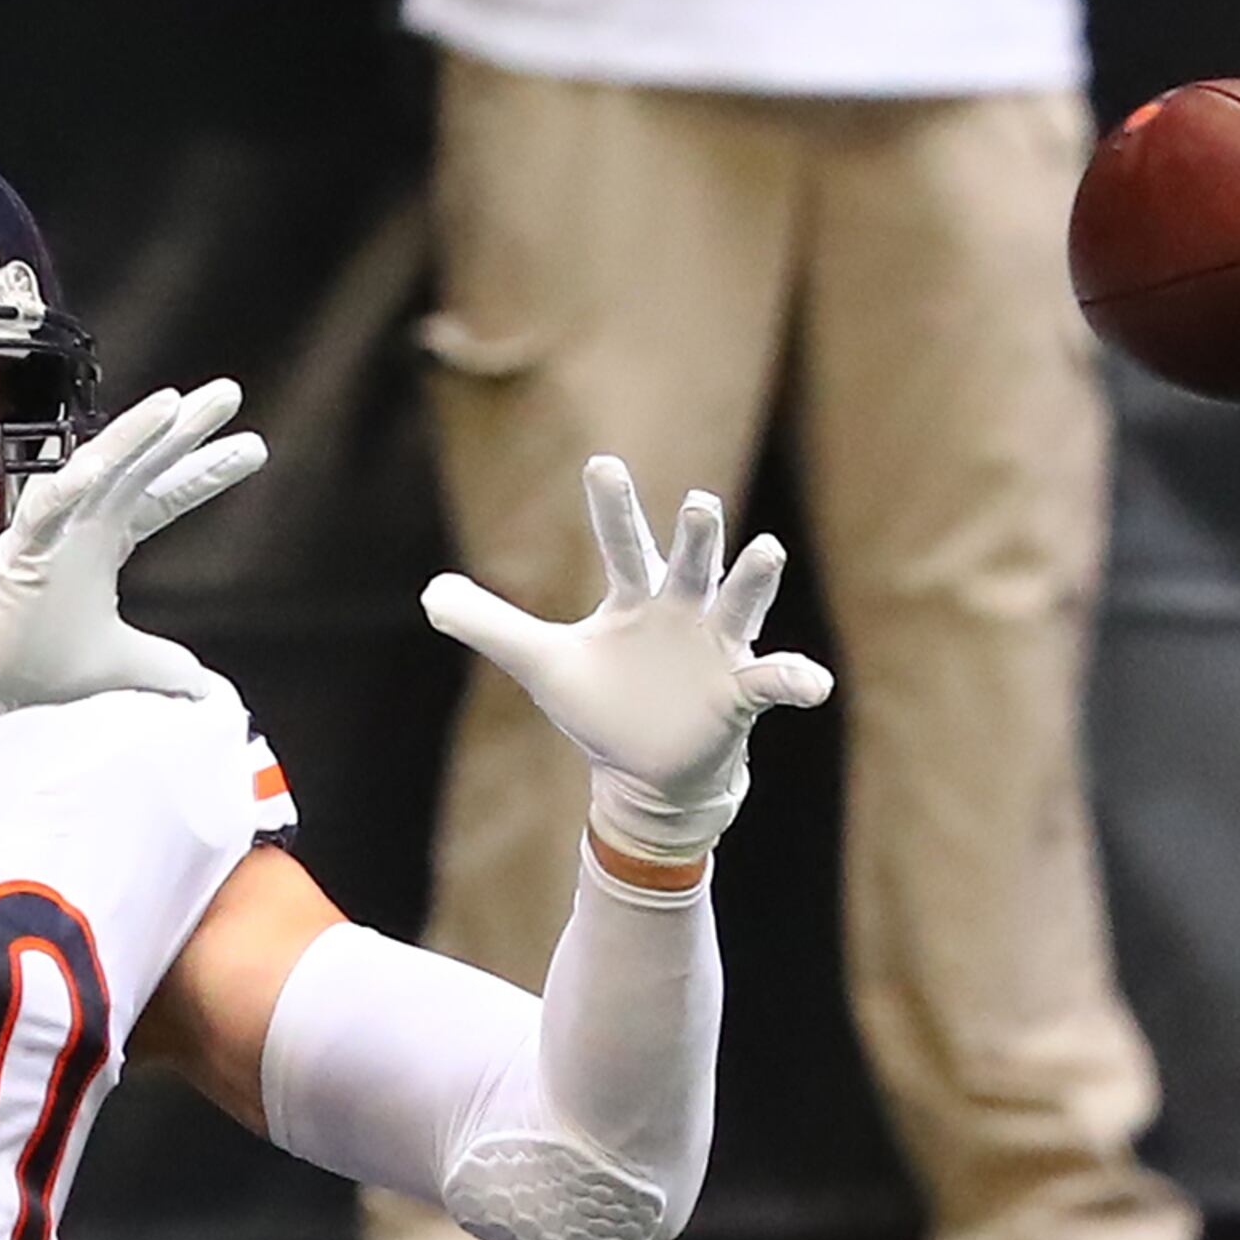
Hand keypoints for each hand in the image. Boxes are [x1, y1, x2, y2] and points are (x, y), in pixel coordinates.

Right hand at [0, 381, 264, 729]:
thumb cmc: (31, 660)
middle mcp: (83, 524)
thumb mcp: (118, 664)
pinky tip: (94, 465)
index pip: (164, 496)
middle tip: (227, 394)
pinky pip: (43, 511)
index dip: (206, 473)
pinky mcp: (18, 550)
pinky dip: (66, 489)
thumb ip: (163, 668)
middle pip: (142, 466)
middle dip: (184, 430)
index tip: (250, 448)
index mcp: (106, 540)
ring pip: (96, 470)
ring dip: (132, 436)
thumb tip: (203, 687)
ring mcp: (52, 531)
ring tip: (171, 404)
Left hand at [423, 457, 832, 864]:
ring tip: (766, 551)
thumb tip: (429, 594)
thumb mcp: (542, 665)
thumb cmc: (603, 706)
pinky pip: (773, 681)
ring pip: (739, 605)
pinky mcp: (740, 694)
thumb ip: (491, 625)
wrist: (647, 774)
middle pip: (689, 563)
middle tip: (698, 504)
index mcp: (636, 597)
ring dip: (752, 581)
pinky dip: (793, 679)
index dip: (613, 507)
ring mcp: (717, 648)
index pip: (622, 542)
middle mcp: (683, 610)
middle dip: (696, 537)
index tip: (601, 465)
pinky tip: (809, 683)